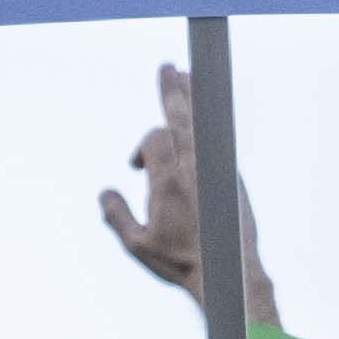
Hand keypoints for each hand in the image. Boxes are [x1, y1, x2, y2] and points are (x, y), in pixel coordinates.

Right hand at [100, 65, 282, 325]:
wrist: (229, 272)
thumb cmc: (180, 262)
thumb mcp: (137, 244)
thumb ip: (116, 216)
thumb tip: (105, 193)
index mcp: (168, 180)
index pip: (154, 139)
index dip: (140, 149)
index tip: (135, 166)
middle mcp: (194, 168)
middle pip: (182, 117)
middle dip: (172, 90)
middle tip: (168, 66)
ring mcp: (217, 168)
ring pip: (203, 124)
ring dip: (192, 99)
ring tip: (186, 76)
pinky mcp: (233, 176)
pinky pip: (218, 138)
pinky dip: (208, 121)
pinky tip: (203, 113)